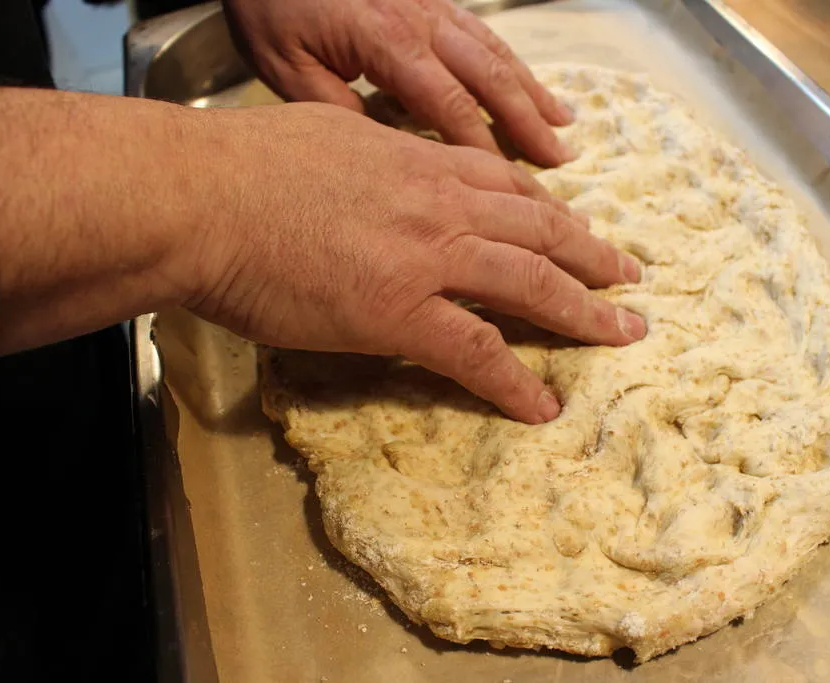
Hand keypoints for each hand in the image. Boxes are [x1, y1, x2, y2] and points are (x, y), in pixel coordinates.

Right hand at [186, 103, 644, 422]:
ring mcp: (426, 259)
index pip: (508, 186)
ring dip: (584, 313)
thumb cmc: (244, 165)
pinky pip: (476, 353)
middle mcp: (439, 205)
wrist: (201, 197)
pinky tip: (542, 406)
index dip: (552, 210)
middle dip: (593, 257)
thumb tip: (384, 160)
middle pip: (540, 230)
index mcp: (419, 163)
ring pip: (530, 284)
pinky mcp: (399, 313)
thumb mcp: (328, 133)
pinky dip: (514, 382)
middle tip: (629, 278)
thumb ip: (374, 151)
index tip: (578, 228)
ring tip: (621, 335)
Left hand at [222, 0, 575, 166]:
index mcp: (387, 41)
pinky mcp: (429, 0)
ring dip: (531, 92)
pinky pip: (483, 33)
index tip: (509, 189)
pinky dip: (513, 63)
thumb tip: (386, 157)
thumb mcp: (287, 68)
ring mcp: (430, 6)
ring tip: (564, 127)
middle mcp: (420, 20)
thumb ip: (339, 112)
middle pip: (489, 76)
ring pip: (495, 51)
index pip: (449, 104)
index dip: (484, 148)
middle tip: (560, 162)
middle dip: (527, 122)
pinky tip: (528, 85)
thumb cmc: (270, 7)